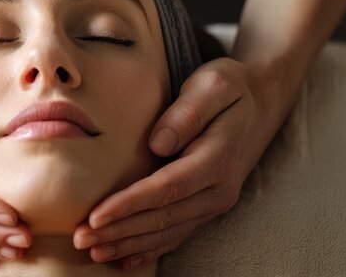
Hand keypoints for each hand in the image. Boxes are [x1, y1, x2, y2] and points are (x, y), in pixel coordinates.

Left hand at [73, 57, 288, 269]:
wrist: (264, 99)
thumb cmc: (232, 87)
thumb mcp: (213, 85)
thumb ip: (187, 113)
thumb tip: (157, 144)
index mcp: (217, 159)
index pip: (166, 189)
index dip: (129, 205)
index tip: (96, 215)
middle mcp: (219, 189)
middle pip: (163, 218)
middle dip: (119, 231)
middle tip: (81, 238)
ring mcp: (216, 201)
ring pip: (168, 232)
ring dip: (129, 244)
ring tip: (94, 250)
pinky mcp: (209, 205)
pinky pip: (178, 233)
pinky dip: (150, 249)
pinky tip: (125, 259)